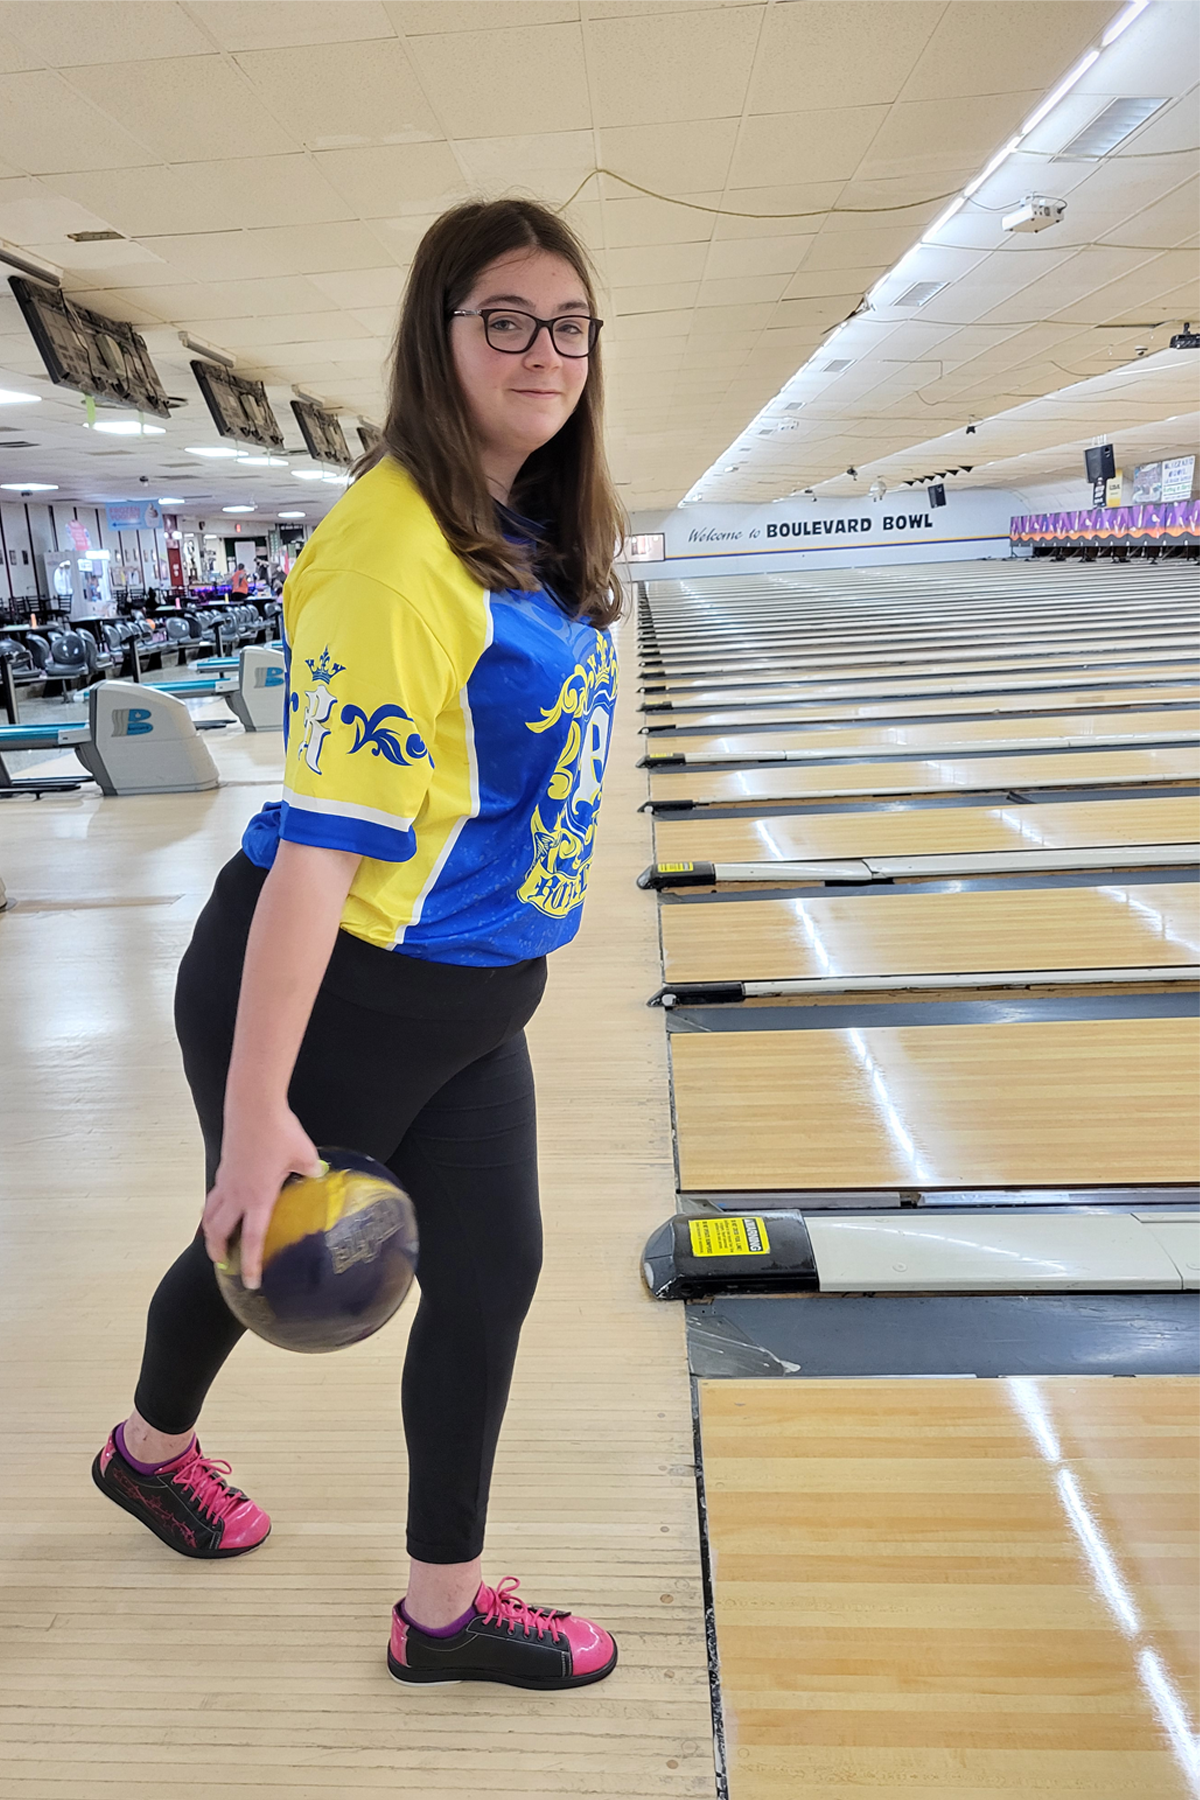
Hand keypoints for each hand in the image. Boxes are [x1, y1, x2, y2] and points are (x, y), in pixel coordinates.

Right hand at [203, 1109, 323, 1290]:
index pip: (253, 1239)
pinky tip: (220, 1208)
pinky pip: (214, 1196)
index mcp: (258, 1197)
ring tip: (214, 1243)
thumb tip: (318, 1175)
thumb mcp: (304, 1155)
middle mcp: (236, 1193)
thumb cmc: (280, 1132)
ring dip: (210, 1233)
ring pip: (210, 1214)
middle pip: (219, 1232)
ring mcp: (226, 1180)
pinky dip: (212, 1209)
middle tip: (225, 1266)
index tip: (251, 1282)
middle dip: (220, 1253)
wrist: (253, 1107)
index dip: (251, 1264)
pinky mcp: (224, 1167)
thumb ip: (310, 1170)